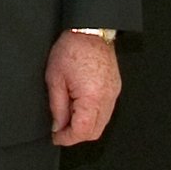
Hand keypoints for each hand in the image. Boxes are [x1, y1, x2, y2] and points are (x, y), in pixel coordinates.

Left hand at [47, 31, 121, 146]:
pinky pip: (106, 111)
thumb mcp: (55, 79)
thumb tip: (58, 126)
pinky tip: (80, 106)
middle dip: (76, 135)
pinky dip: (93, 115)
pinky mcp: (115, 88)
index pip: (82, 131)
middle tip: (60, 130)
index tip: (56, 137)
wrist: (90, 31)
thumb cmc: (72, 49)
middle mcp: (107, 98)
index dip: (67, 138)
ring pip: (102, 123)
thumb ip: (57, 107)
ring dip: (85, 126)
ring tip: (69, 115)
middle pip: (95, 132)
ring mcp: (114, 93)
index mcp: (92, 97)